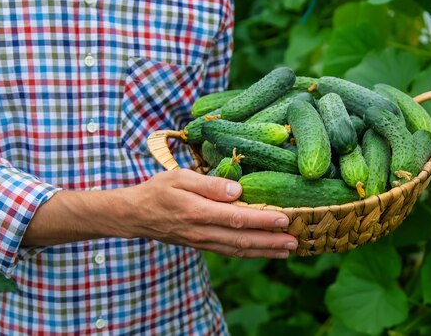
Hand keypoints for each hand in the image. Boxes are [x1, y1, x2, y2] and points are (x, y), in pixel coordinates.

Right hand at [123, 169, 297, 258]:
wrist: (135, 215)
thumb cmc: (158, 190)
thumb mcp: (179, 177)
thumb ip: (208, 184)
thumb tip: (237, 190)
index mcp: (197, 212)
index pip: (236, 218)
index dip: (262, 220)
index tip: (284, 219)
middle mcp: (202, 231)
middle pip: (242, 239)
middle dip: (271, 241)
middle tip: (295, 241)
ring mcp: (202, 241)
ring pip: (238, 249)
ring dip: (265, 251)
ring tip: (287, 250)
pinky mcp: (202, 245)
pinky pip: (229, 251)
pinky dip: (250, 253)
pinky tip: (265, 251)